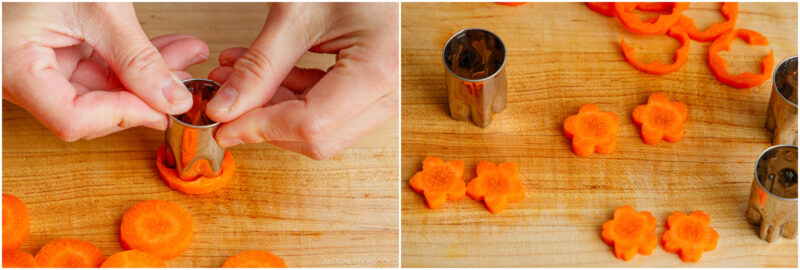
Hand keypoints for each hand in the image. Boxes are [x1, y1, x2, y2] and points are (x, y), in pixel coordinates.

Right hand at [2, 3, 208, 140]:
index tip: (165, 106)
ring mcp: (41, 67)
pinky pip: (101, 70)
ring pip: (104, 90)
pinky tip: (169, 51)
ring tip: (187, 56)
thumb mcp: (98, 8)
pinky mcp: (57, 55)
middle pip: (92, 109)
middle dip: (147, 94)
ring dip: (149, 77)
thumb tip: (172, 99)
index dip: (125, 115)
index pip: (73, 119)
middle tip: (187, 81)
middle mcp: (21, 77)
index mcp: (16, 68)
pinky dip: (135, 63)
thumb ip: (136, 57)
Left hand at [206, 2, 397, 159]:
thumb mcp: (295, 16)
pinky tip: (263, 79)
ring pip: (319, 131)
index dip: (260, 128)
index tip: (223, 123)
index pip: (311, 124)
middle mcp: (388, 92)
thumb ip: (259, 66)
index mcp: (377, 71)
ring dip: (273, 110)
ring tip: (237, 80)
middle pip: (317, 137)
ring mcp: (383, 96)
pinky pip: (326, 113)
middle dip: (265, 121)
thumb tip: (226, 109)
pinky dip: (290, 99)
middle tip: (225, 100)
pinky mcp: (371, 94)